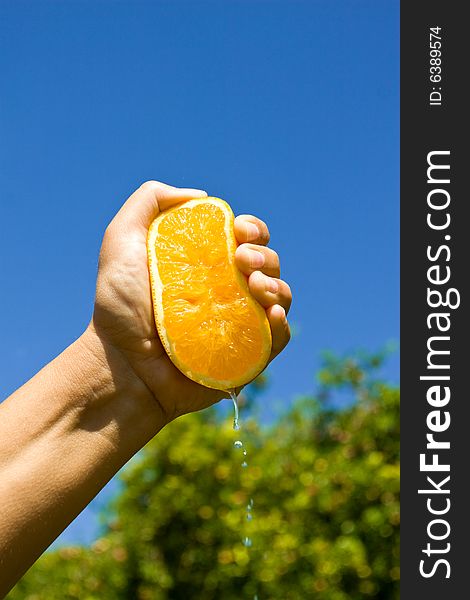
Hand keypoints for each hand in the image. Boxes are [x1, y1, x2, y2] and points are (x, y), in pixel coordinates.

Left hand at [91, 181, 291, 424]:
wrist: (121, 362)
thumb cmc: (118, 306)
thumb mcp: (122, 239)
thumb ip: (149, 202)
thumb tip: (201, 196)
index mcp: (209, 266)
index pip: (247, 239)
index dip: (253, 229)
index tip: (238, 231)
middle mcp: (229, 292)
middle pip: (268, 264)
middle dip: (264, 255)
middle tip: (242, 260)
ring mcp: (240, 324)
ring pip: (281, 296)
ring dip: (276, 285)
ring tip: (254, 285)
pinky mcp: (247, 355)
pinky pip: (279, 337)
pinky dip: (282, 324)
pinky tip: (270, 313)